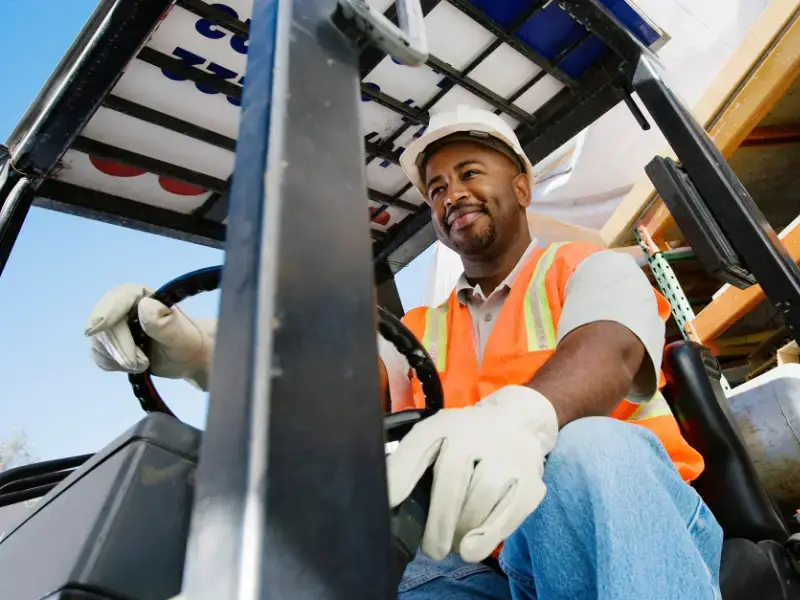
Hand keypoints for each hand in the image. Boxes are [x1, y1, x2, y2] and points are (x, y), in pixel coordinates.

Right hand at [84, 284, 215, 390]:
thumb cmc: (187, 342)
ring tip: (144, 364)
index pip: (119, 298)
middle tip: (142, 364)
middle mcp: (124, 307)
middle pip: (104, 324)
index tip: (96, 329)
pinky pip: (99, 355)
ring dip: (118, 359)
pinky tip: (133, 365)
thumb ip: (164, 323)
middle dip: (119, 347)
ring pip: (98, 342)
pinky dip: (114, 364)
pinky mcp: (108, 343)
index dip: (107, 312)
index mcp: (143, 296)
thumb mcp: (181, 336)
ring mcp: (113, 325)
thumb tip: (144, 305)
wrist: (187, 356)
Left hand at [387, 385, 557, 561]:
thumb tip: (388, 501)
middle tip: (432, 548)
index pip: (420, 443)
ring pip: (481, 497)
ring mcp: (507, 455)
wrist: (518, 423)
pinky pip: (509, 514)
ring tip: (453, 545)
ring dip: (462, 530)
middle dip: (438, 520)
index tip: (390, 502)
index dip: (402, 473)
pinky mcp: (530, 480)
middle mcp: (476, 433)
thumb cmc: (466, 440)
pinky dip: (488, 536)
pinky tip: (473, 548)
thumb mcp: (435, 440)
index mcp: (446, 424)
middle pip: (452, 477)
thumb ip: (409, 464)